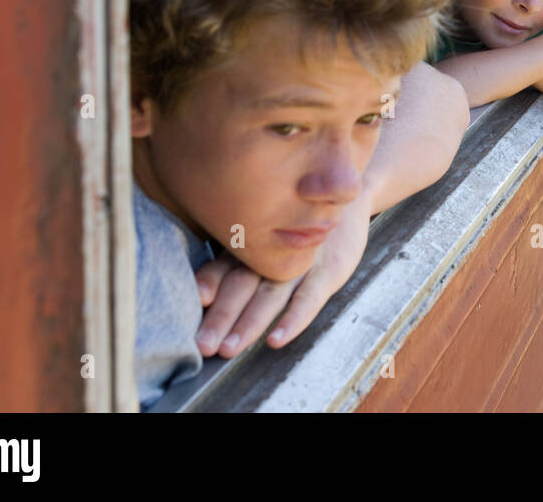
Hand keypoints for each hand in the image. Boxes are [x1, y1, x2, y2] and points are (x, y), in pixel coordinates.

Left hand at [192, 188, 373, 357]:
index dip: (208, 282)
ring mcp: (303, 260)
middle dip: (221, 316)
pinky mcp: (329, 269)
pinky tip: (277, 338)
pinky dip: (293, 318)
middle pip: (241, 285)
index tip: (196, 300)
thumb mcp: (266, 229)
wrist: (346, 192)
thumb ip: (233, 258)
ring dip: (250, 322)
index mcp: (252, 242)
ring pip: (270, 295)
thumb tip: (198, 295)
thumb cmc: (297, 218)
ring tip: (230, 348)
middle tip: (204, 344)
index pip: (224, 266)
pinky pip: (309, 298)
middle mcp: (273, 251)